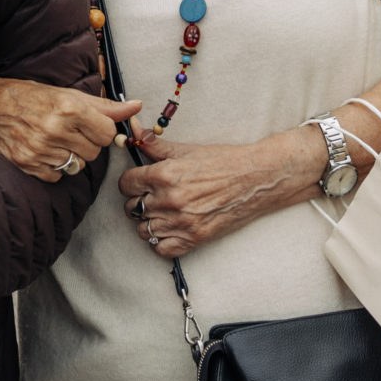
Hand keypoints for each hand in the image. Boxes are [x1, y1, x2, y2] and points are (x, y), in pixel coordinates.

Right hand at [0, 78, 139, 181]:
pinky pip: (58, 176)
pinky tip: (45, 151)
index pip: (108, 133)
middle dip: (88, 143)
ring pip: (78, 166)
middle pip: (95, 152)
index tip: (92, 126)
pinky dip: (55, 167)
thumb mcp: (68, 94)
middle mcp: (56, 129)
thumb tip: (136, 106)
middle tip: (72, 132)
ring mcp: (41, 149)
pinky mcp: (28, 165)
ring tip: (57, 141)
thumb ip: (105, 106)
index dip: (102, 131)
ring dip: (72, 156)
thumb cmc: (30, 96)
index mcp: (69, 108)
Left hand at [118, 131, 316, 258]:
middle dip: (139, 201)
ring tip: (162, 212)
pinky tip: (170, 229)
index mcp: (165, 175)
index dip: (131, 182)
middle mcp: (170, 200)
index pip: (125, 184)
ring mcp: (181, 222)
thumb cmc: (223, 162)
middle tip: (153, 195)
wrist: (255, 179)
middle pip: (131, 208)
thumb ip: (154, 144)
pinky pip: (160, 249)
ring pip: (142, 230)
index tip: (139, 182)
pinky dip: (161, 242)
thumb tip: (133, 131)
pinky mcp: (194, 239)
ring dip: (148, 221)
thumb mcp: (186, 150)